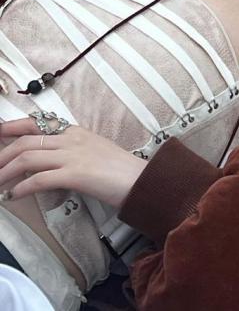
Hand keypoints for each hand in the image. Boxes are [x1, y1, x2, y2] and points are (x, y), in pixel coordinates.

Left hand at [0, 115, 148, 209]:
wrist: (141, 180)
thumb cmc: (119, 171)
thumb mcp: (93, 153)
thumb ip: (71, 153)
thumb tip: (47, 164)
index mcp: (75, 131)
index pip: (37, 123)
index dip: (12, 127)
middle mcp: (71, 139)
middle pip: (26, 141)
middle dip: (2, 155)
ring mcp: (73, 155)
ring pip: (27, 158)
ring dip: (5, 173)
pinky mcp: (75, 174)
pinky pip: (39, 179)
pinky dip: (20, 188)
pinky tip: (12, 197)